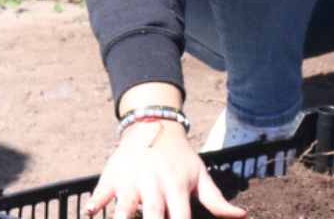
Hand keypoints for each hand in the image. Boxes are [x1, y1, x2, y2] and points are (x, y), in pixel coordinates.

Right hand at [85, 120, 245, 218]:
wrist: (155, 124)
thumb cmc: (180, 157)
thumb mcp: (200, 175)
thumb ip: (217, 200)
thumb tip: (243, 216)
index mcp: (177, 187)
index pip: (180, 217)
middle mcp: (154, 184)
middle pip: (151, 213)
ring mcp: (131, 180)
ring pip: (125, 204)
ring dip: (122, 217)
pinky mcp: (112, 176)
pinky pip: (101, 191)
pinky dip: (95, 201)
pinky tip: (90, 212)